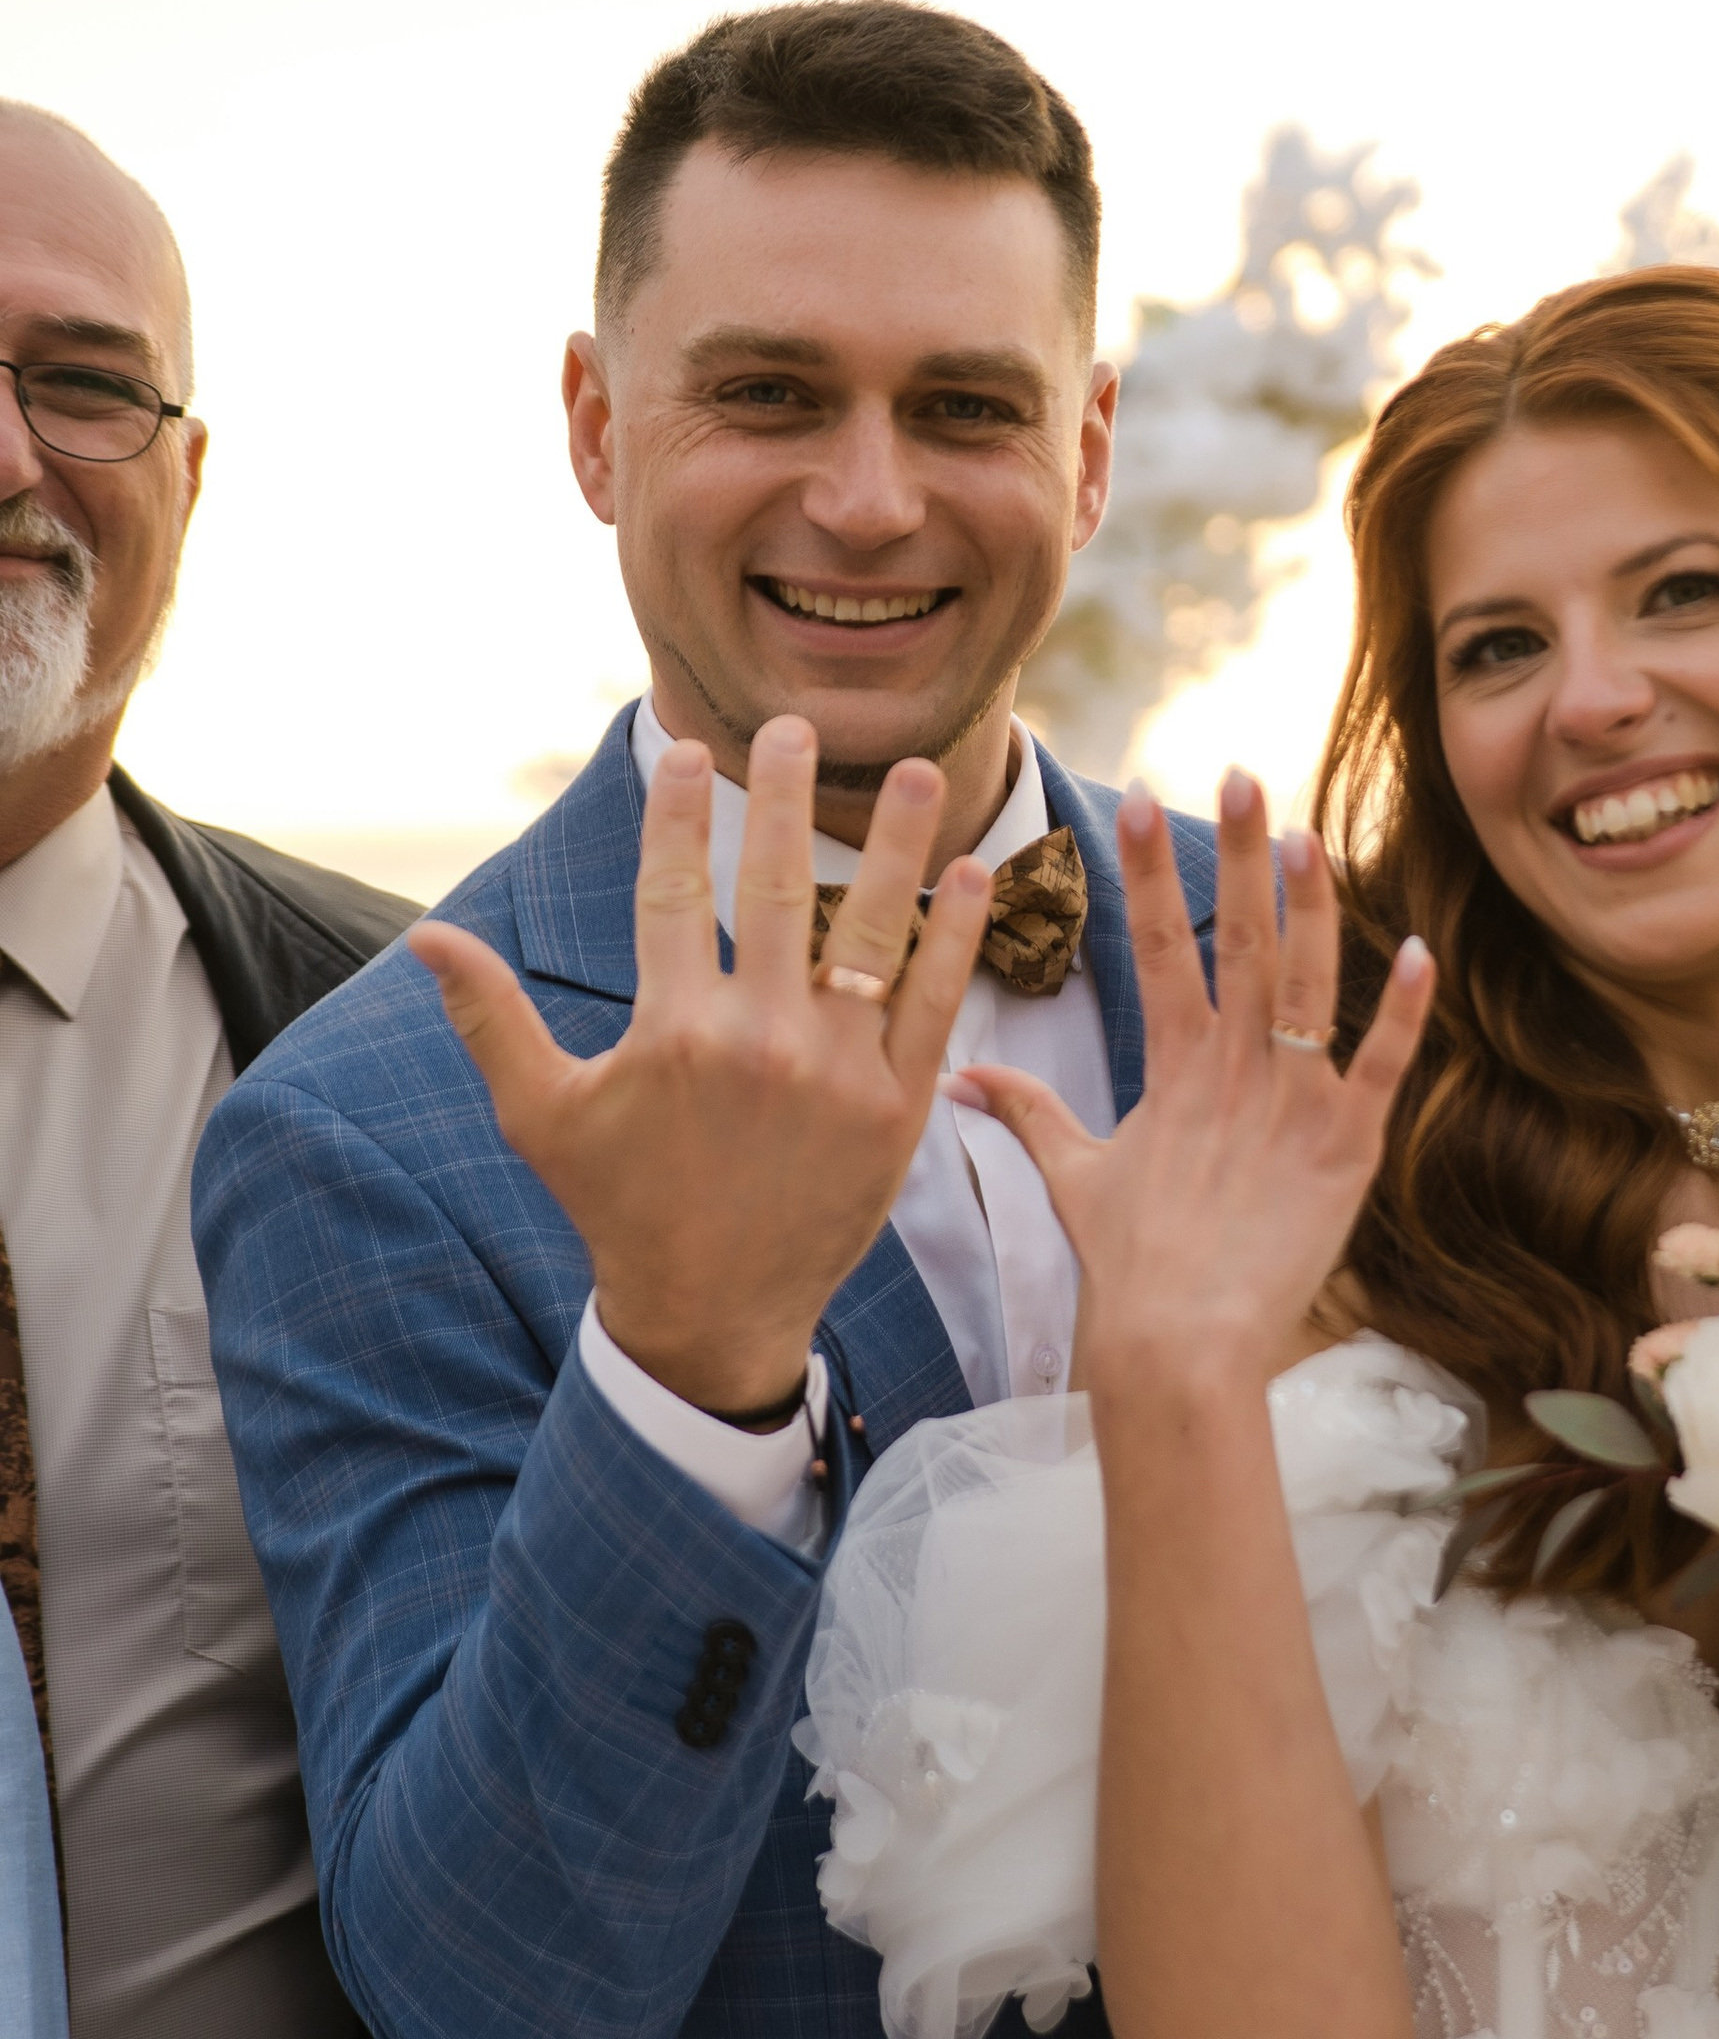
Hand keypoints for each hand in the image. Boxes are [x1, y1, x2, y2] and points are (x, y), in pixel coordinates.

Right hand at [408, 719, 989, 1414]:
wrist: (714, 1313)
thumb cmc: (620, 1206)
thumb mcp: (543, 1115)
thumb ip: (490, 1018)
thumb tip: (423, 937)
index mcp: (672, 1031)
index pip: (674, 889)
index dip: (680, 812)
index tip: (690, 750)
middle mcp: (758, 1040)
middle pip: (777, 887)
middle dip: (782, 796)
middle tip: (792, 725)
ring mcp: (837, 1072)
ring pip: (870, 932)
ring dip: (894, 843)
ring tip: (910, 770)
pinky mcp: (898, 1107)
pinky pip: (934, 1002)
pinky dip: (957, 935)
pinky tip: (975, 872)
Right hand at [950, 768, 1433, 1392]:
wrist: (1178, 1350)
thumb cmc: (1128, 1269)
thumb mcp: (1075, 1176)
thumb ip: (1028, 1112)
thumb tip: (958, 1075)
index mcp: (1170, 1070)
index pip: (1157, 948)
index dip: (1146, 871)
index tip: (1131, 798)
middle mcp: (1230, 1073)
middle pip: (1237, 943)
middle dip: (1236, 855)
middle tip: (1240, 775)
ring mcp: (1290, 1107)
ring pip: (1306, 986)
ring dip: (1311, 908)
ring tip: (1309, 833)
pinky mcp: (1345, 1150)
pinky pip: (1380, 1067)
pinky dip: (1401, 1011)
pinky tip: (1419, 950)